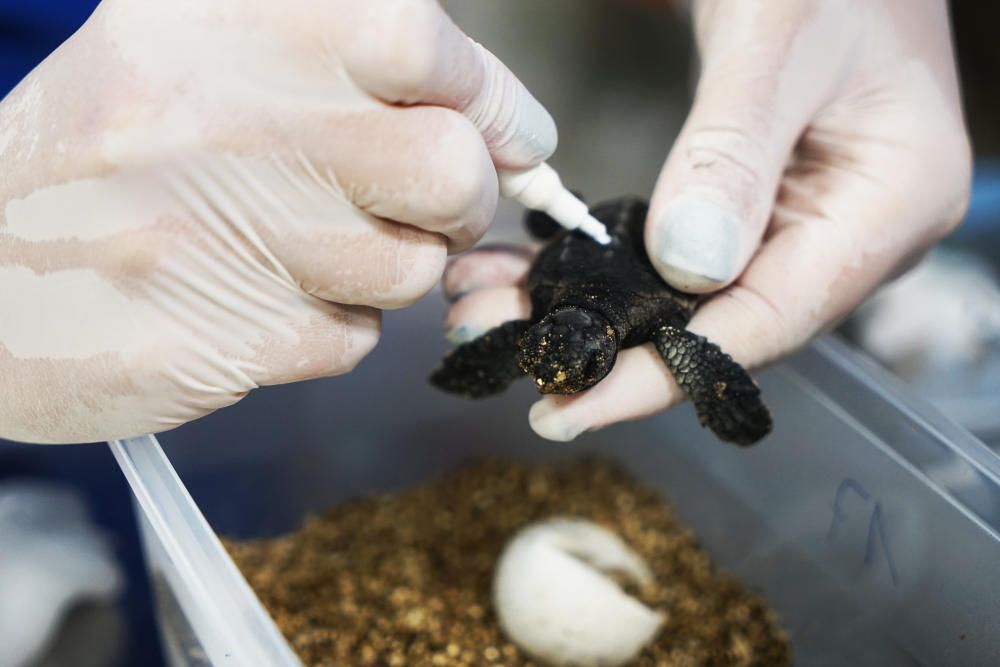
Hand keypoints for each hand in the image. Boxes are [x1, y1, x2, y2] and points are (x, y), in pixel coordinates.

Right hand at [0, 0, 555, 442]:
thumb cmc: (104, 157)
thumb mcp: (192, 51)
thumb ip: (344, 68)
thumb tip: (499, 119)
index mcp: (229, 25)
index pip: (423, 49)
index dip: (492, 102)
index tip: (514, 136)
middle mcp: (231, 119)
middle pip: (450, 173)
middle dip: (464, 201)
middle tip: (428, 206)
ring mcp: (227, 237)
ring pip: (409, 271)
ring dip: (387, 269)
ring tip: (304, 250)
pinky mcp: (225, 338)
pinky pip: (349, 340)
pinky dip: (329, 325)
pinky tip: (259, 300)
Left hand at [442, 0, 970, 440]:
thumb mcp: (775, 42)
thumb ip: (733, 152)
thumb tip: (687, 269)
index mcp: (889, 206)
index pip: (768, 322)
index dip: (665, 373)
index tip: (572, 403)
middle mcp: (852, 236)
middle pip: (722, 325)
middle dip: (607, 346)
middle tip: (501, 346)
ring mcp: (806, 225)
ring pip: (690, 299)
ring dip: (593, 309)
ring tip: (495, 310)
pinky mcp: (762, 210)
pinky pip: (683, 259)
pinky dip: (609, 268)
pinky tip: (538, 270)